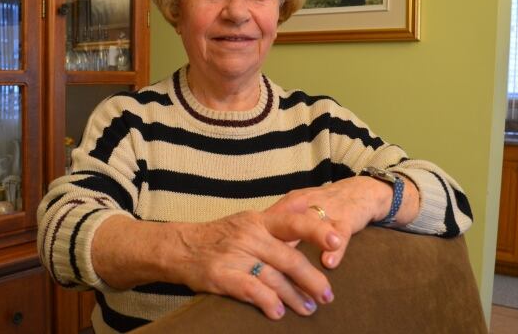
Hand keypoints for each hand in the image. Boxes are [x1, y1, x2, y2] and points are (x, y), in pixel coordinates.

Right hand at [171, 210, 339, 319]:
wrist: (179, 247)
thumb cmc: (220, 236)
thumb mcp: (248, 219)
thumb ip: (278, 217)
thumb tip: (308, 206)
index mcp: (260, 220)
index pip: (294, 222)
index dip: (317, 231)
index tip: (338, 242)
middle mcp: (250, 235)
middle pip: (289, 257)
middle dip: (312, 279)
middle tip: (326, 295)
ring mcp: (235, 255)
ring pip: (274, 277)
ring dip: (295, 296)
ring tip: (308, 308)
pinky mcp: (221, 275)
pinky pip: (251, 290)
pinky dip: (268, 301)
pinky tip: (278, 312)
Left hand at [264, 177, 387, 269]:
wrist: (360, 191)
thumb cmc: (325, 205)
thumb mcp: (300, 210)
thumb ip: (281, 227)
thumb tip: (256, 247)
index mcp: (292, 202)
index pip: (270, 220)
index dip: (257, 238)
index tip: (247, 258)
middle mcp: (307, 203)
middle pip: (287, 223)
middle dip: (275, 244)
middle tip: (263, 265)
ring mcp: (328, 209)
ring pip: (313, 226)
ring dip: (305, 246)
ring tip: (298, 269)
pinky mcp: (348, 217)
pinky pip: (341, 233)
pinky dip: (335, 248)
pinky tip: (328, 263)